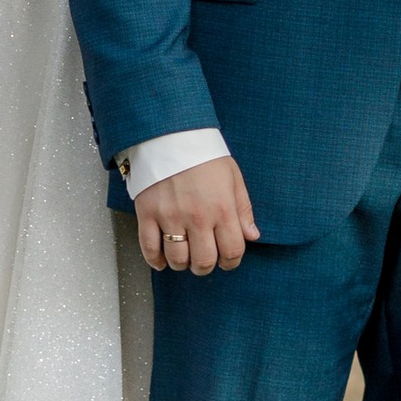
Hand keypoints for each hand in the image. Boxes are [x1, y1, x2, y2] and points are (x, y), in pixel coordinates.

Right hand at [132, 155, 258, 273]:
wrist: (170, 134)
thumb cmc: (204, 155)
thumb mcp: (233, 177)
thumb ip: (243, 209)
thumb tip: (252, 236)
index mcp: (222, 208)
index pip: (232, 251)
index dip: (232, 262)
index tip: (227, 260)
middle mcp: (197, 217)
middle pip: (203, 261)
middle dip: (206, 266)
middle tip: (204, 260)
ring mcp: (170, 216)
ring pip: (177, 259)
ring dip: (182, 264)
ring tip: (184, 256)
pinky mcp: (148, 213)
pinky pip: (149, 248)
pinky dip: (155, 260)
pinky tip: (161, 260)